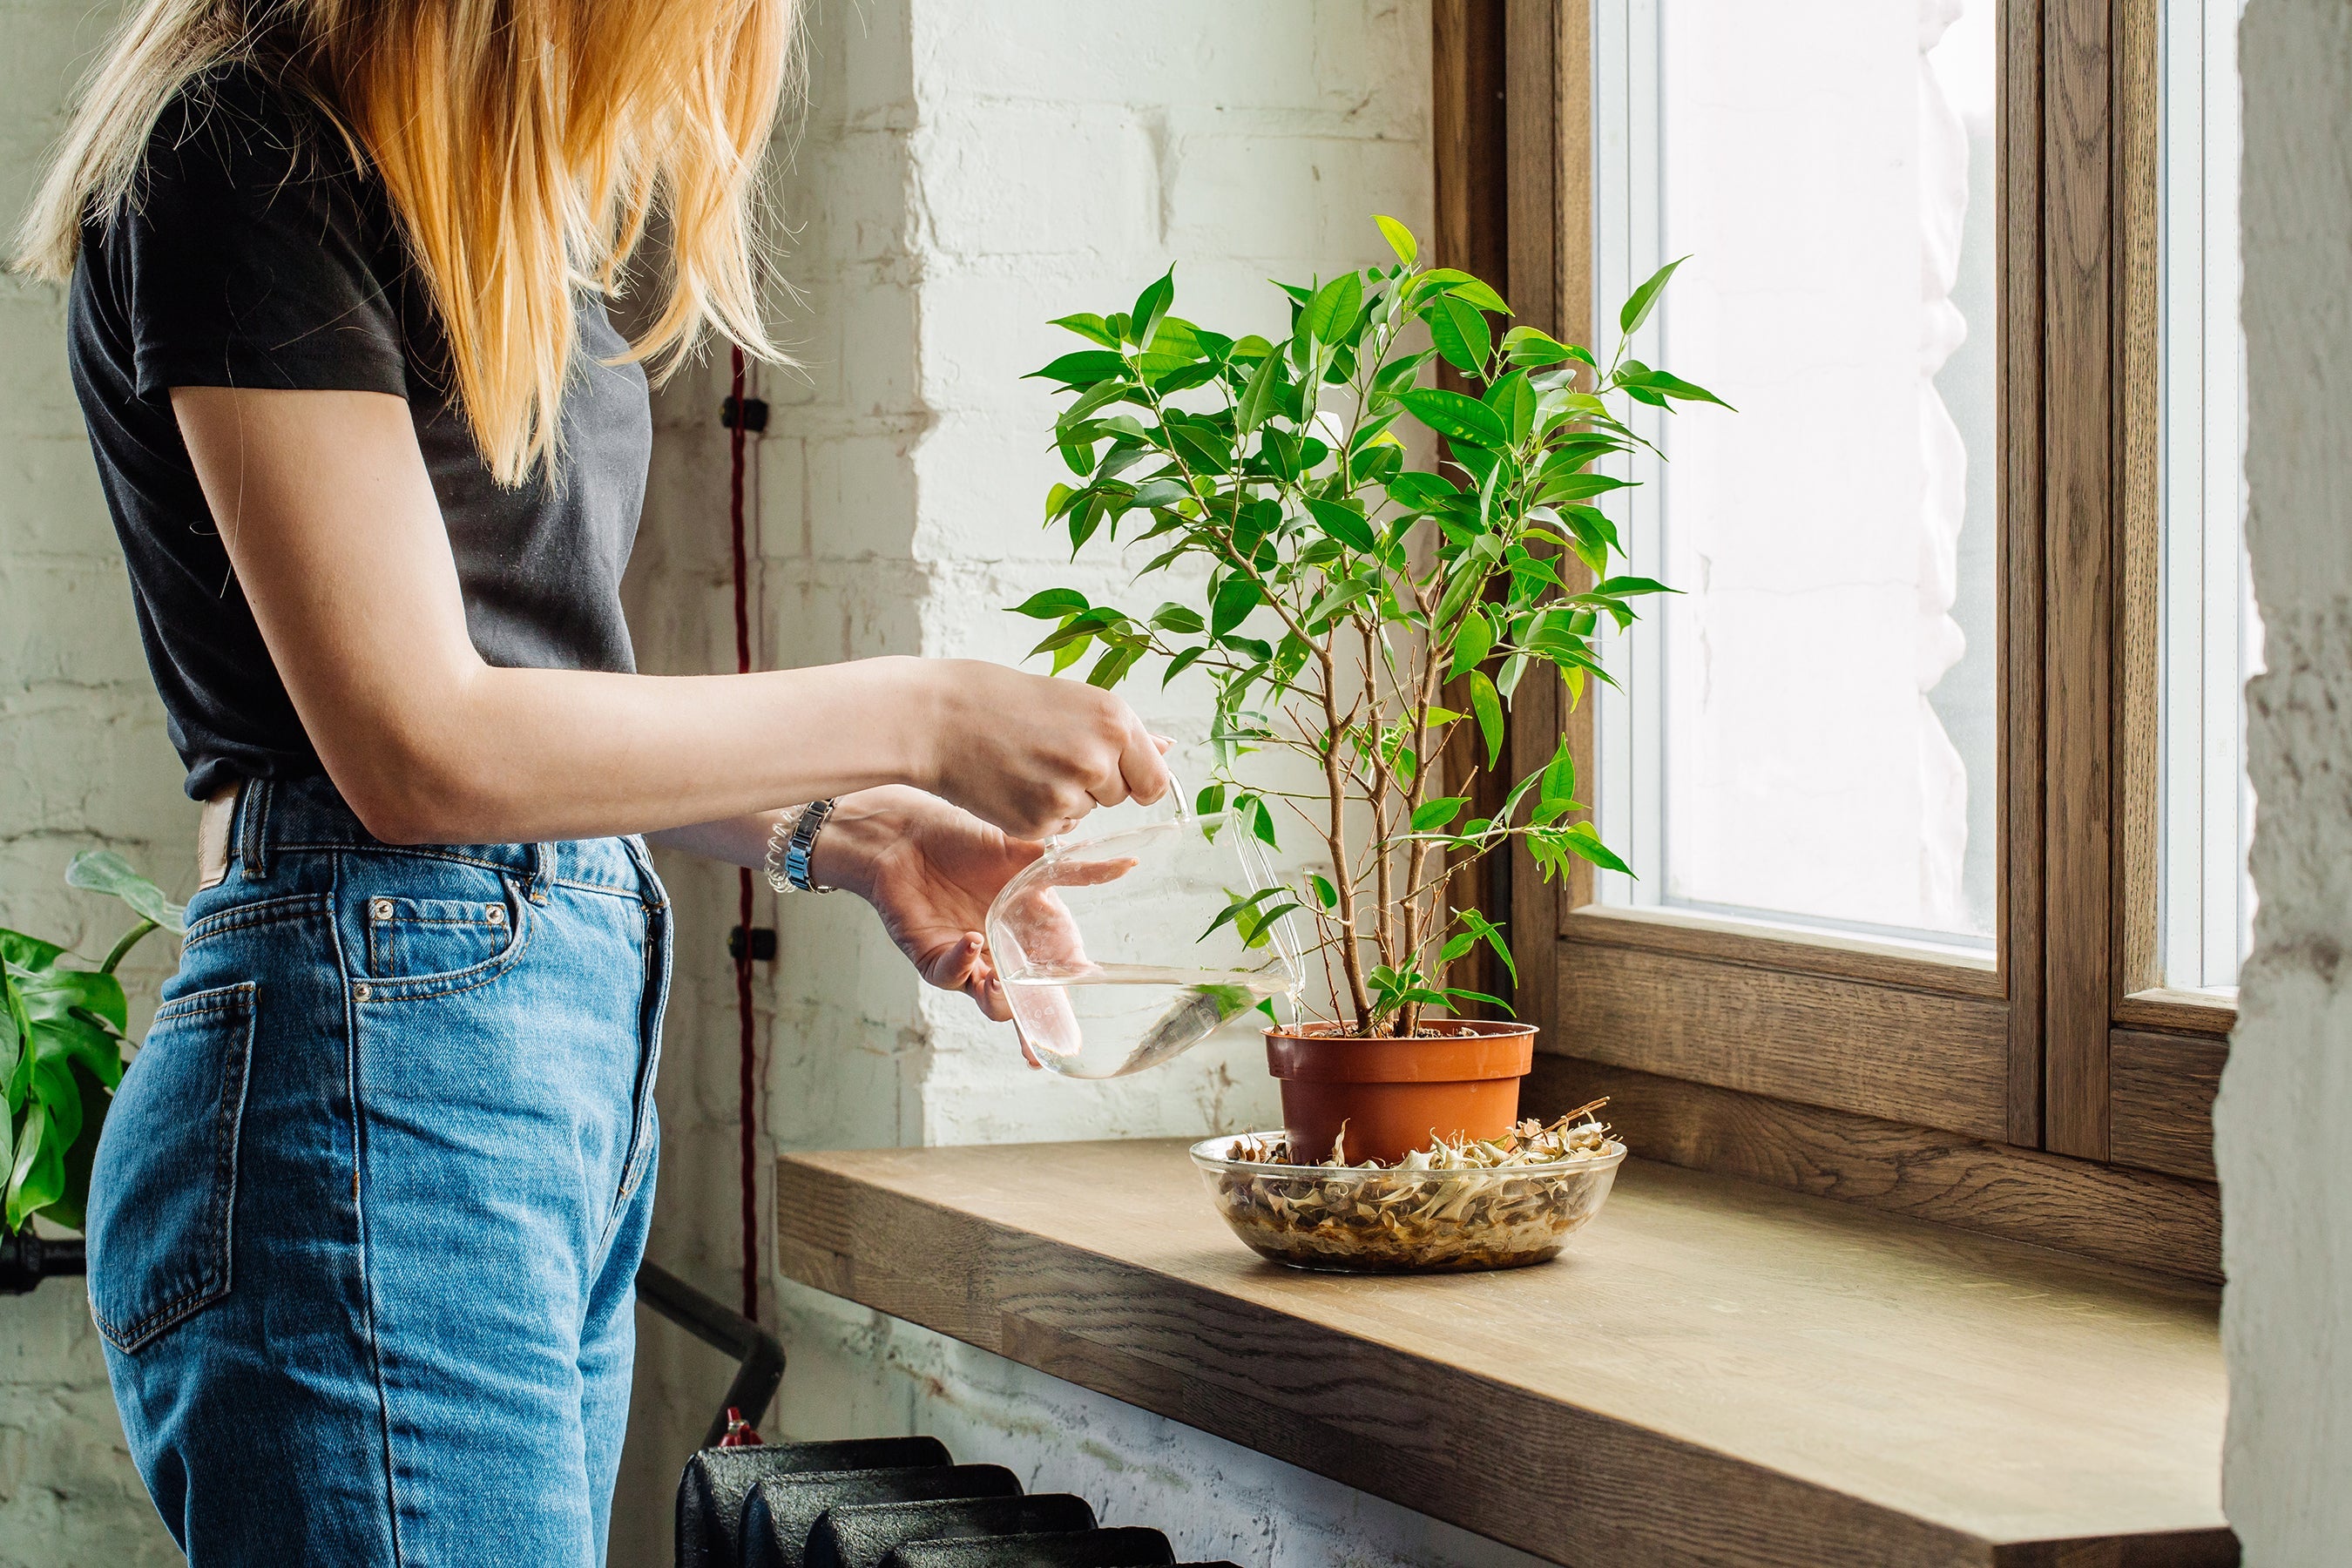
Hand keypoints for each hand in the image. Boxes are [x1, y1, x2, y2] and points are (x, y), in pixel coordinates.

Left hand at [810, 787, 1145, 1068]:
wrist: (908, 833)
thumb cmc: (966, 838)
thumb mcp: (1026, 852)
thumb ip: (1074, 867)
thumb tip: (1129, 862)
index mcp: (1032, 928)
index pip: (1060, 969)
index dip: (1071, 988)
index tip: (1082, 994)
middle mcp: (1003, 951)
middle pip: (1030, 999)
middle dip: (1041, 1024)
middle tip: (1050, 1034)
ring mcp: (970, 959)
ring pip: (991, 1001)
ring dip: (1001, 1000)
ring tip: (1002, 983)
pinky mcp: (934, 957)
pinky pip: (950, 975)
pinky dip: (963, 964)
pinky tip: (973, 942)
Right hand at [915, 661, 1170, 839]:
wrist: (938, 717)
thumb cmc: (1002, 700)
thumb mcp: (1072, 700)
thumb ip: (1122, 733)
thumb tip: (1168, 748)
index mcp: (1114, 721)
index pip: (1154, 779)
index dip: (1134, 778)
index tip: (1109, 769)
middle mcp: (1098, 759)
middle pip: (1122, 796)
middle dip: (1095, 784)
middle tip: (1050, 753)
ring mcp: (1068, 794)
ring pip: (1087, 813)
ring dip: (1064, 798)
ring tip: (1026, 764)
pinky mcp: (1038, 823)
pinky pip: (1057, 829)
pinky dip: (1037, 814)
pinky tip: (1011, 784)